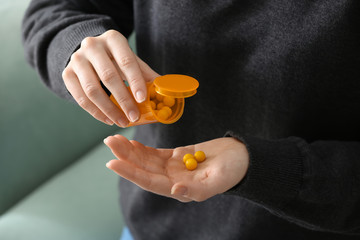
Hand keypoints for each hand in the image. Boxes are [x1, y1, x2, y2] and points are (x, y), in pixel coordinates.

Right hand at [62, 30, 159, 126]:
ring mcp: (77, 59)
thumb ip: (146, 74)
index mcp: (113, 38)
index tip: (142, 100)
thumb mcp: (131, 60)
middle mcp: (92, 45)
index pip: (126, 61)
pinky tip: (108, 119)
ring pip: (92, 90)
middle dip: (123, 100)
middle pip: (108, 76)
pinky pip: (80, 98)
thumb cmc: (116, 59)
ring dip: (109, 110)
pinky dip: (95, 112)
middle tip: (133, 117)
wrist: (89, 53)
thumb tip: (166, 91)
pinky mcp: (66, 73)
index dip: (135, 81)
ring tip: (122, 122)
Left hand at [104, 135, 248, 201]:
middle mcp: (173, 180)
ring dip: (130, 150)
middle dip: (125, 157)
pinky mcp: (177, 156)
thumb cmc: (234, 170)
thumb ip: (196, 188)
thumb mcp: (218, 179)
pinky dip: (142, 148)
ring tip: (114, 138)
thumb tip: (174, 190)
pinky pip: (155, 153)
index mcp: (181, 189)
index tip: (113, 162)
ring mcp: (174, 167)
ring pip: (147, 160)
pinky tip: (131, 142)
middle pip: (143, 169)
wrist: (242, 158)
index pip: (150, 181)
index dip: (131, 172)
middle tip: (109, 142)